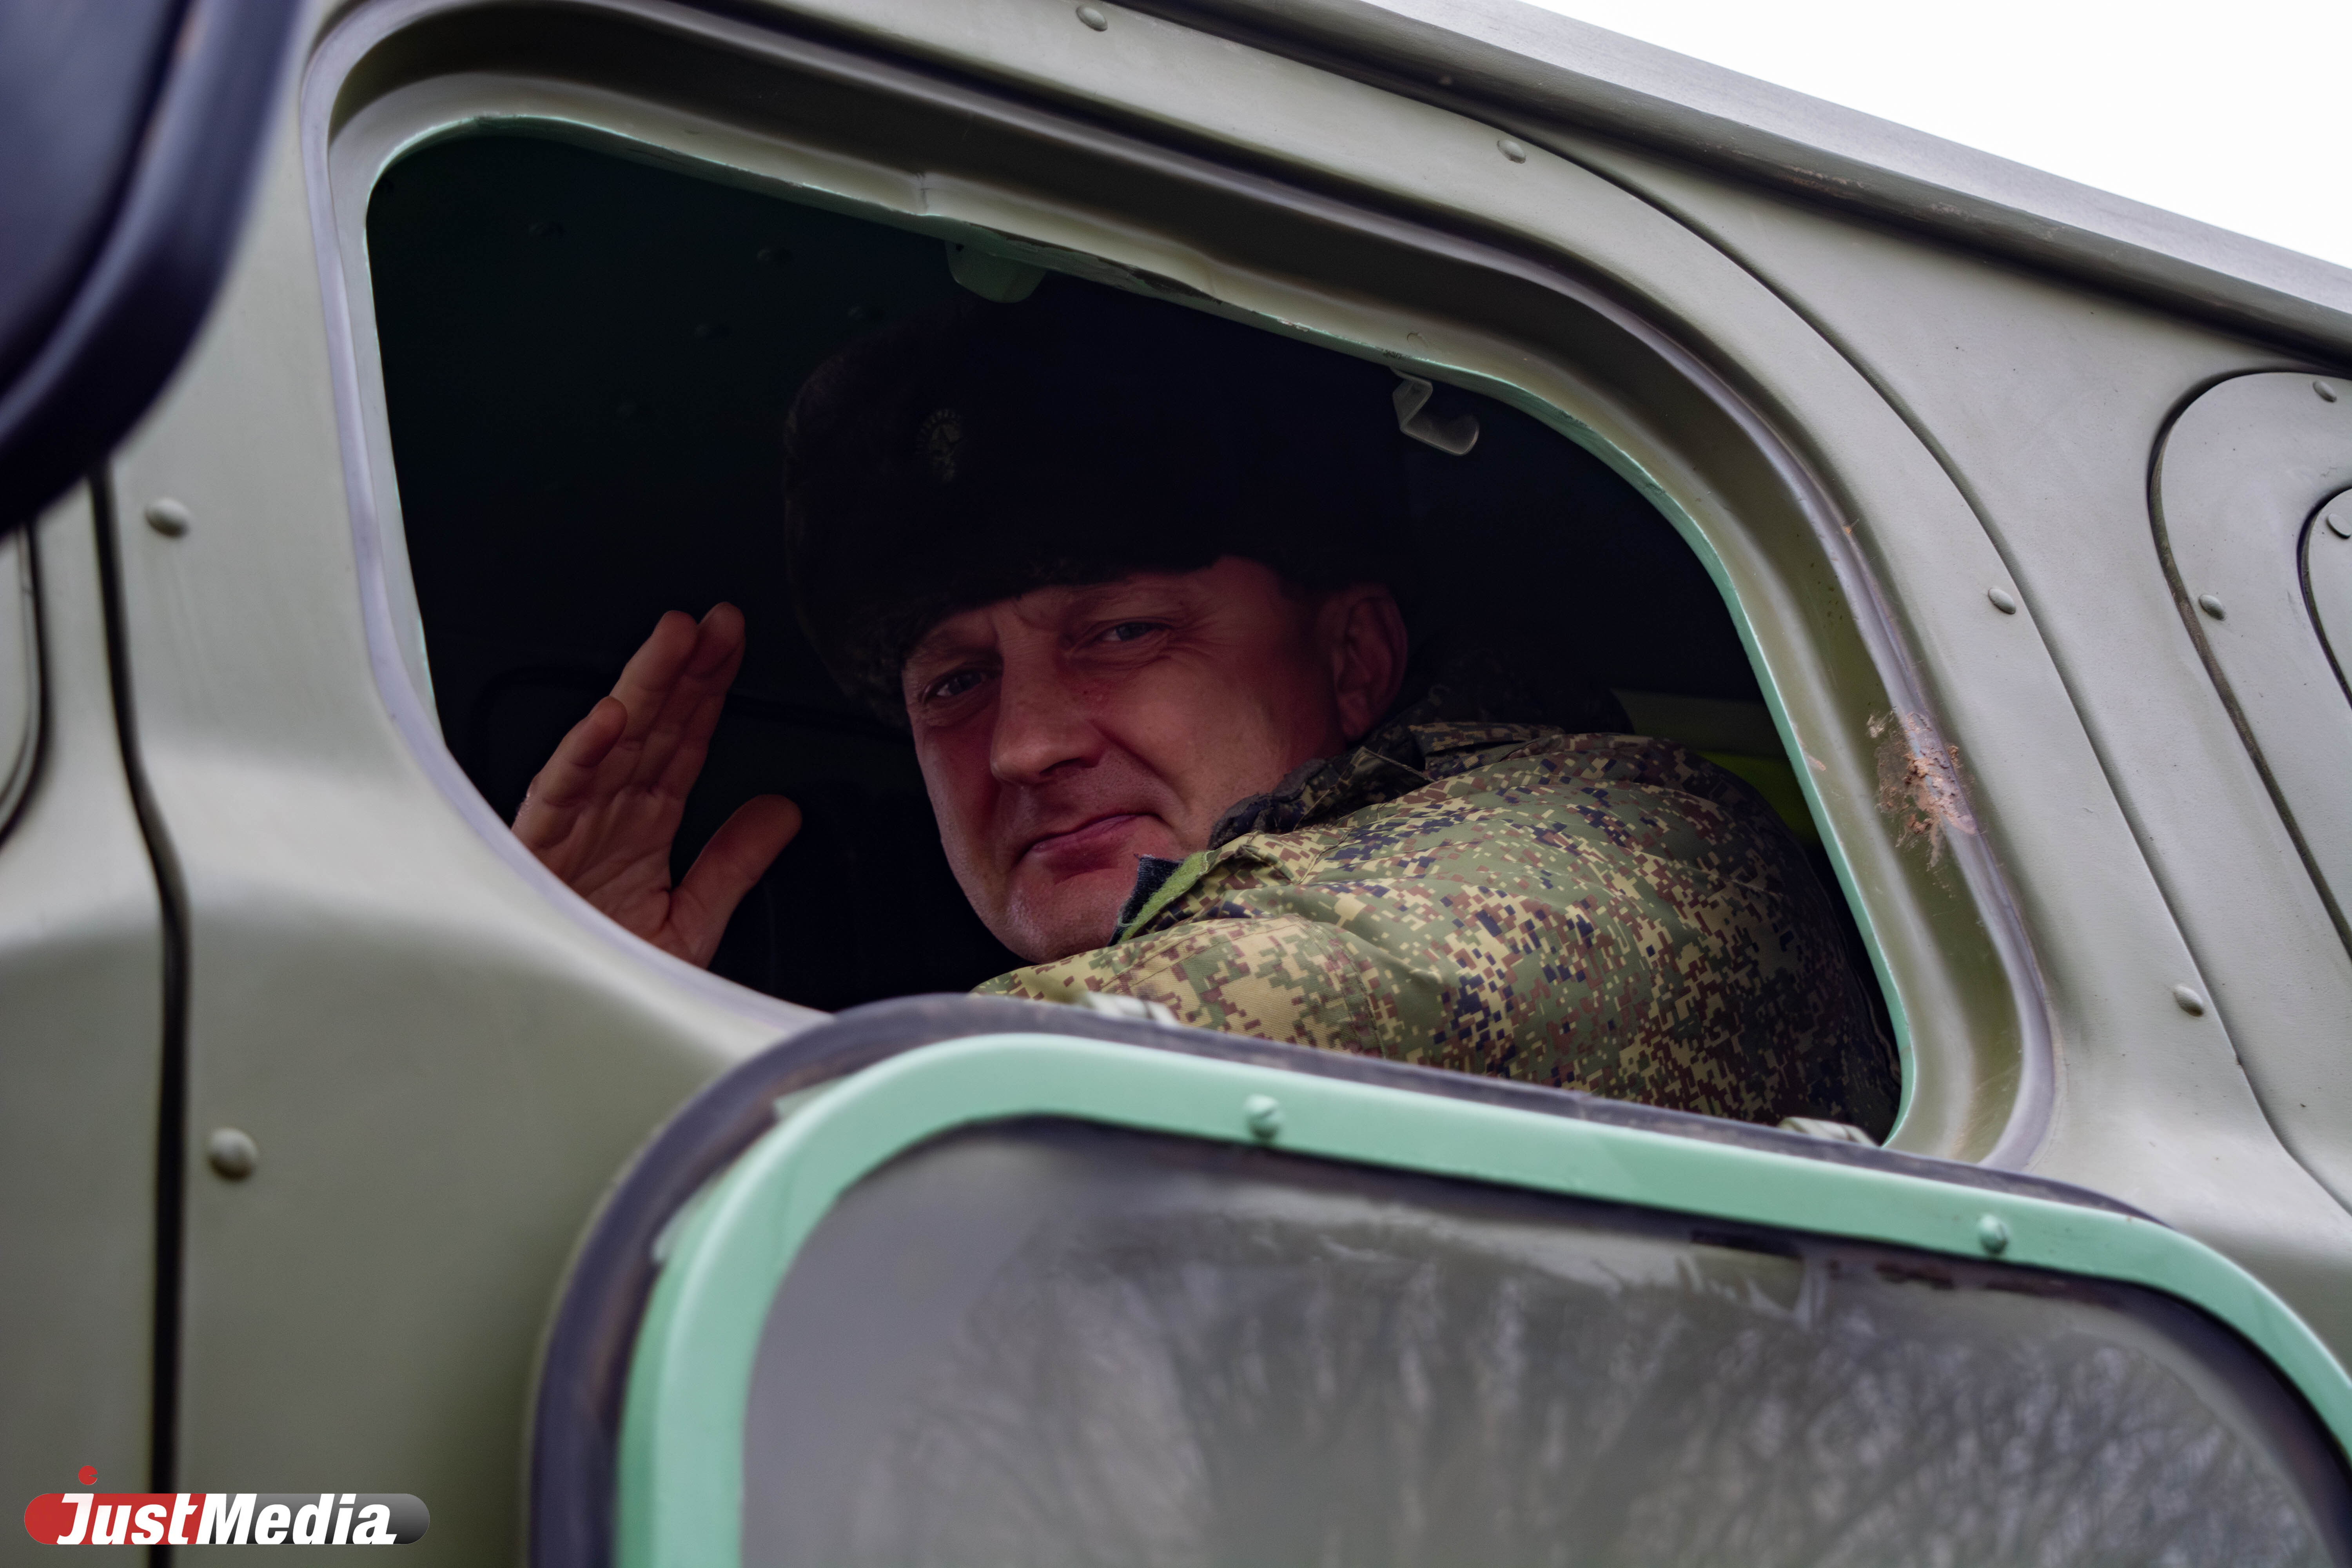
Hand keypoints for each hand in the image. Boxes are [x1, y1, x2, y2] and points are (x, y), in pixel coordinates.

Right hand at [514, 604, 801, 966]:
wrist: (560, 1026)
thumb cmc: (607, 974)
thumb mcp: (692, 921)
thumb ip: (735, 864)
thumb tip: (783, 812)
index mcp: (644, 824)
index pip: (684, 741)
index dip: (710, 691)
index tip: (734, 646)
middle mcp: (609, 815)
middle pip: (654, 726)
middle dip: (685, 670)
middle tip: (719, 622)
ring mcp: (573, 826)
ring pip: (611, 742)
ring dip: (642, 688)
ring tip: (674, 641)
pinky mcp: (536, 850)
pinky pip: (560, 794)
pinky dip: (582, 755)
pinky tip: (609, 720)